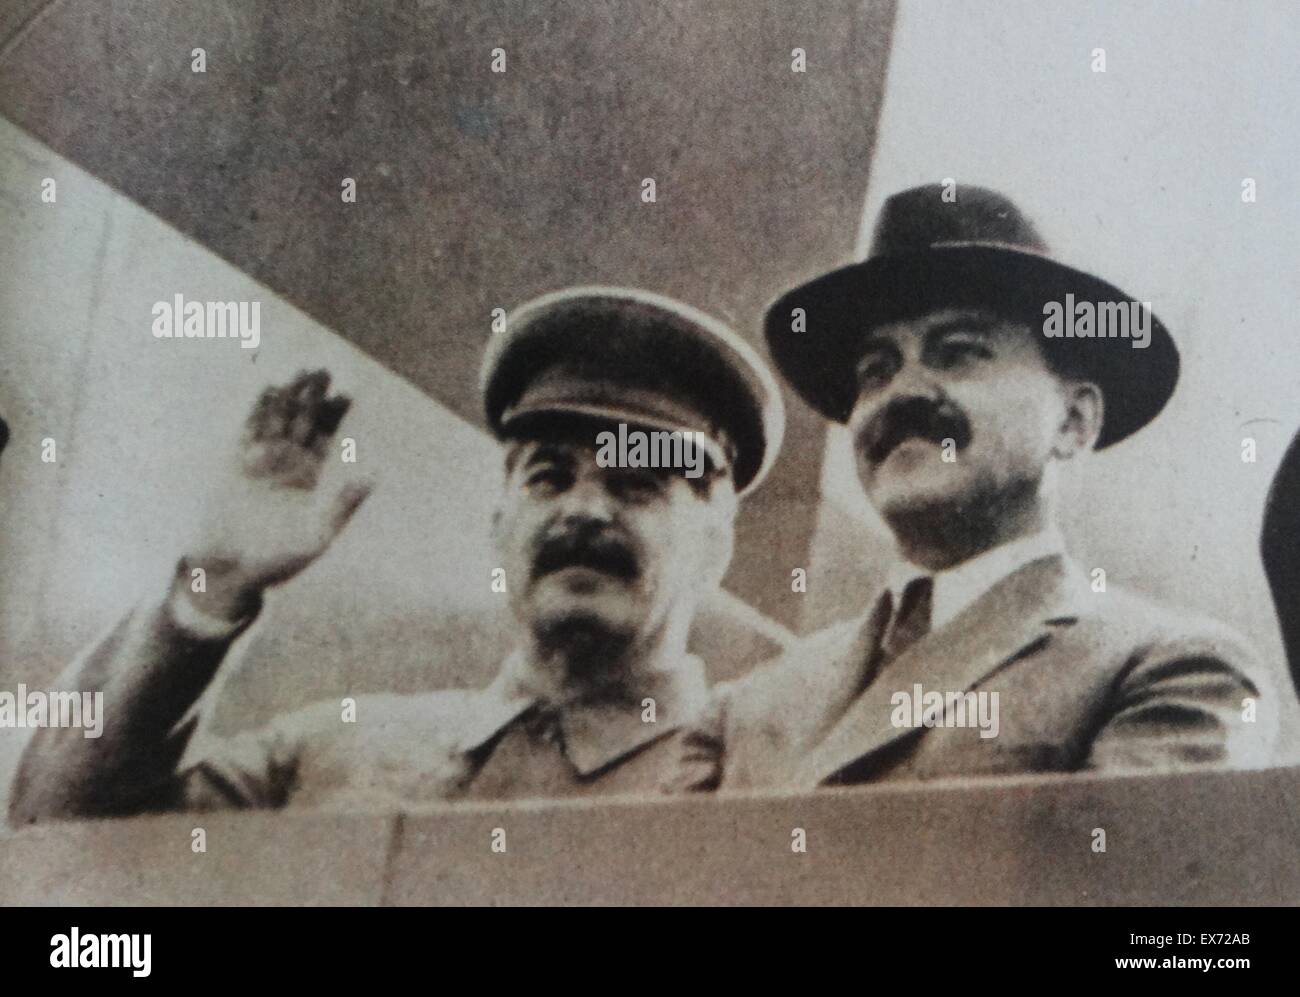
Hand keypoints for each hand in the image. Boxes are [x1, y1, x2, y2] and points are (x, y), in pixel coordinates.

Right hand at [180, 369, 371, 620]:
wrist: (230, 570)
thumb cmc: (279, 559)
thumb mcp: (319, 532)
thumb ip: (345, 502)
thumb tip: (375, 474)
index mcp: (314, 472)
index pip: (329, 431)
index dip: (337, 409)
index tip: (348, 391)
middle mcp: (288, 459)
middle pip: (303, 415)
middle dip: (312, 392)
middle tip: (323, 368)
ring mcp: (261, 456)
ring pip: (277, 415)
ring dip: (286, 393)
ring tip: (298, 369)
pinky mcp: (234, 459)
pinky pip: (247, 426)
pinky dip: (255, 406)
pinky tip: (266, 386)